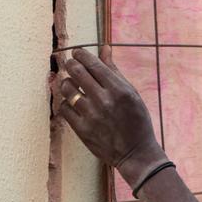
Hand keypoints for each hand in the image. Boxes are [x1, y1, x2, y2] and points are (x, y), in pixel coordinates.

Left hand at [55, 46, 165, 187]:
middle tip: (69, 62)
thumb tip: (104, 48)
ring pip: (67, 89)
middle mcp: (104, 100)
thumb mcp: (132, 93)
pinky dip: (66, 102)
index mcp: (119, 90)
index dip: (81, 54)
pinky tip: (72, 101)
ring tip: (70, 82)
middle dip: (71, 64)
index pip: (93, 64)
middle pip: (77, 73)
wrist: (135, 152)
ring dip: (66, 82)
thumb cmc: (137, 120)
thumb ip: (115, 71)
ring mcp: (91, 115)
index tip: (77, 51)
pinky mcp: (81, 129)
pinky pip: (64, 108)